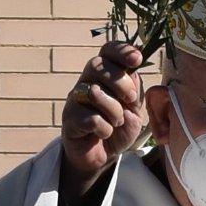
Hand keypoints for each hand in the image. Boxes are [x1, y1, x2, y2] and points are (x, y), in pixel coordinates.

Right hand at [57, 40, 151, 199]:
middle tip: (130, 99)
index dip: (121, 50)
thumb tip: (133, 69)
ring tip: (117, 122)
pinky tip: (104, 133)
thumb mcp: (135, 107)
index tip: (137, 59)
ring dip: (114, 110)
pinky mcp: (69, 120)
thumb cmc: (118, 127)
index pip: (108, 51)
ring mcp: (75, 99)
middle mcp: (87, 81)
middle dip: (120, 82)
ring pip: (94, 92)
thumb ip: (135, 88)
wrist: (103, 155)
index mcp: (105, 74)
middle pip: (97, 65)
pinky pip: (90, 118)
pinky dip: (104, 128)